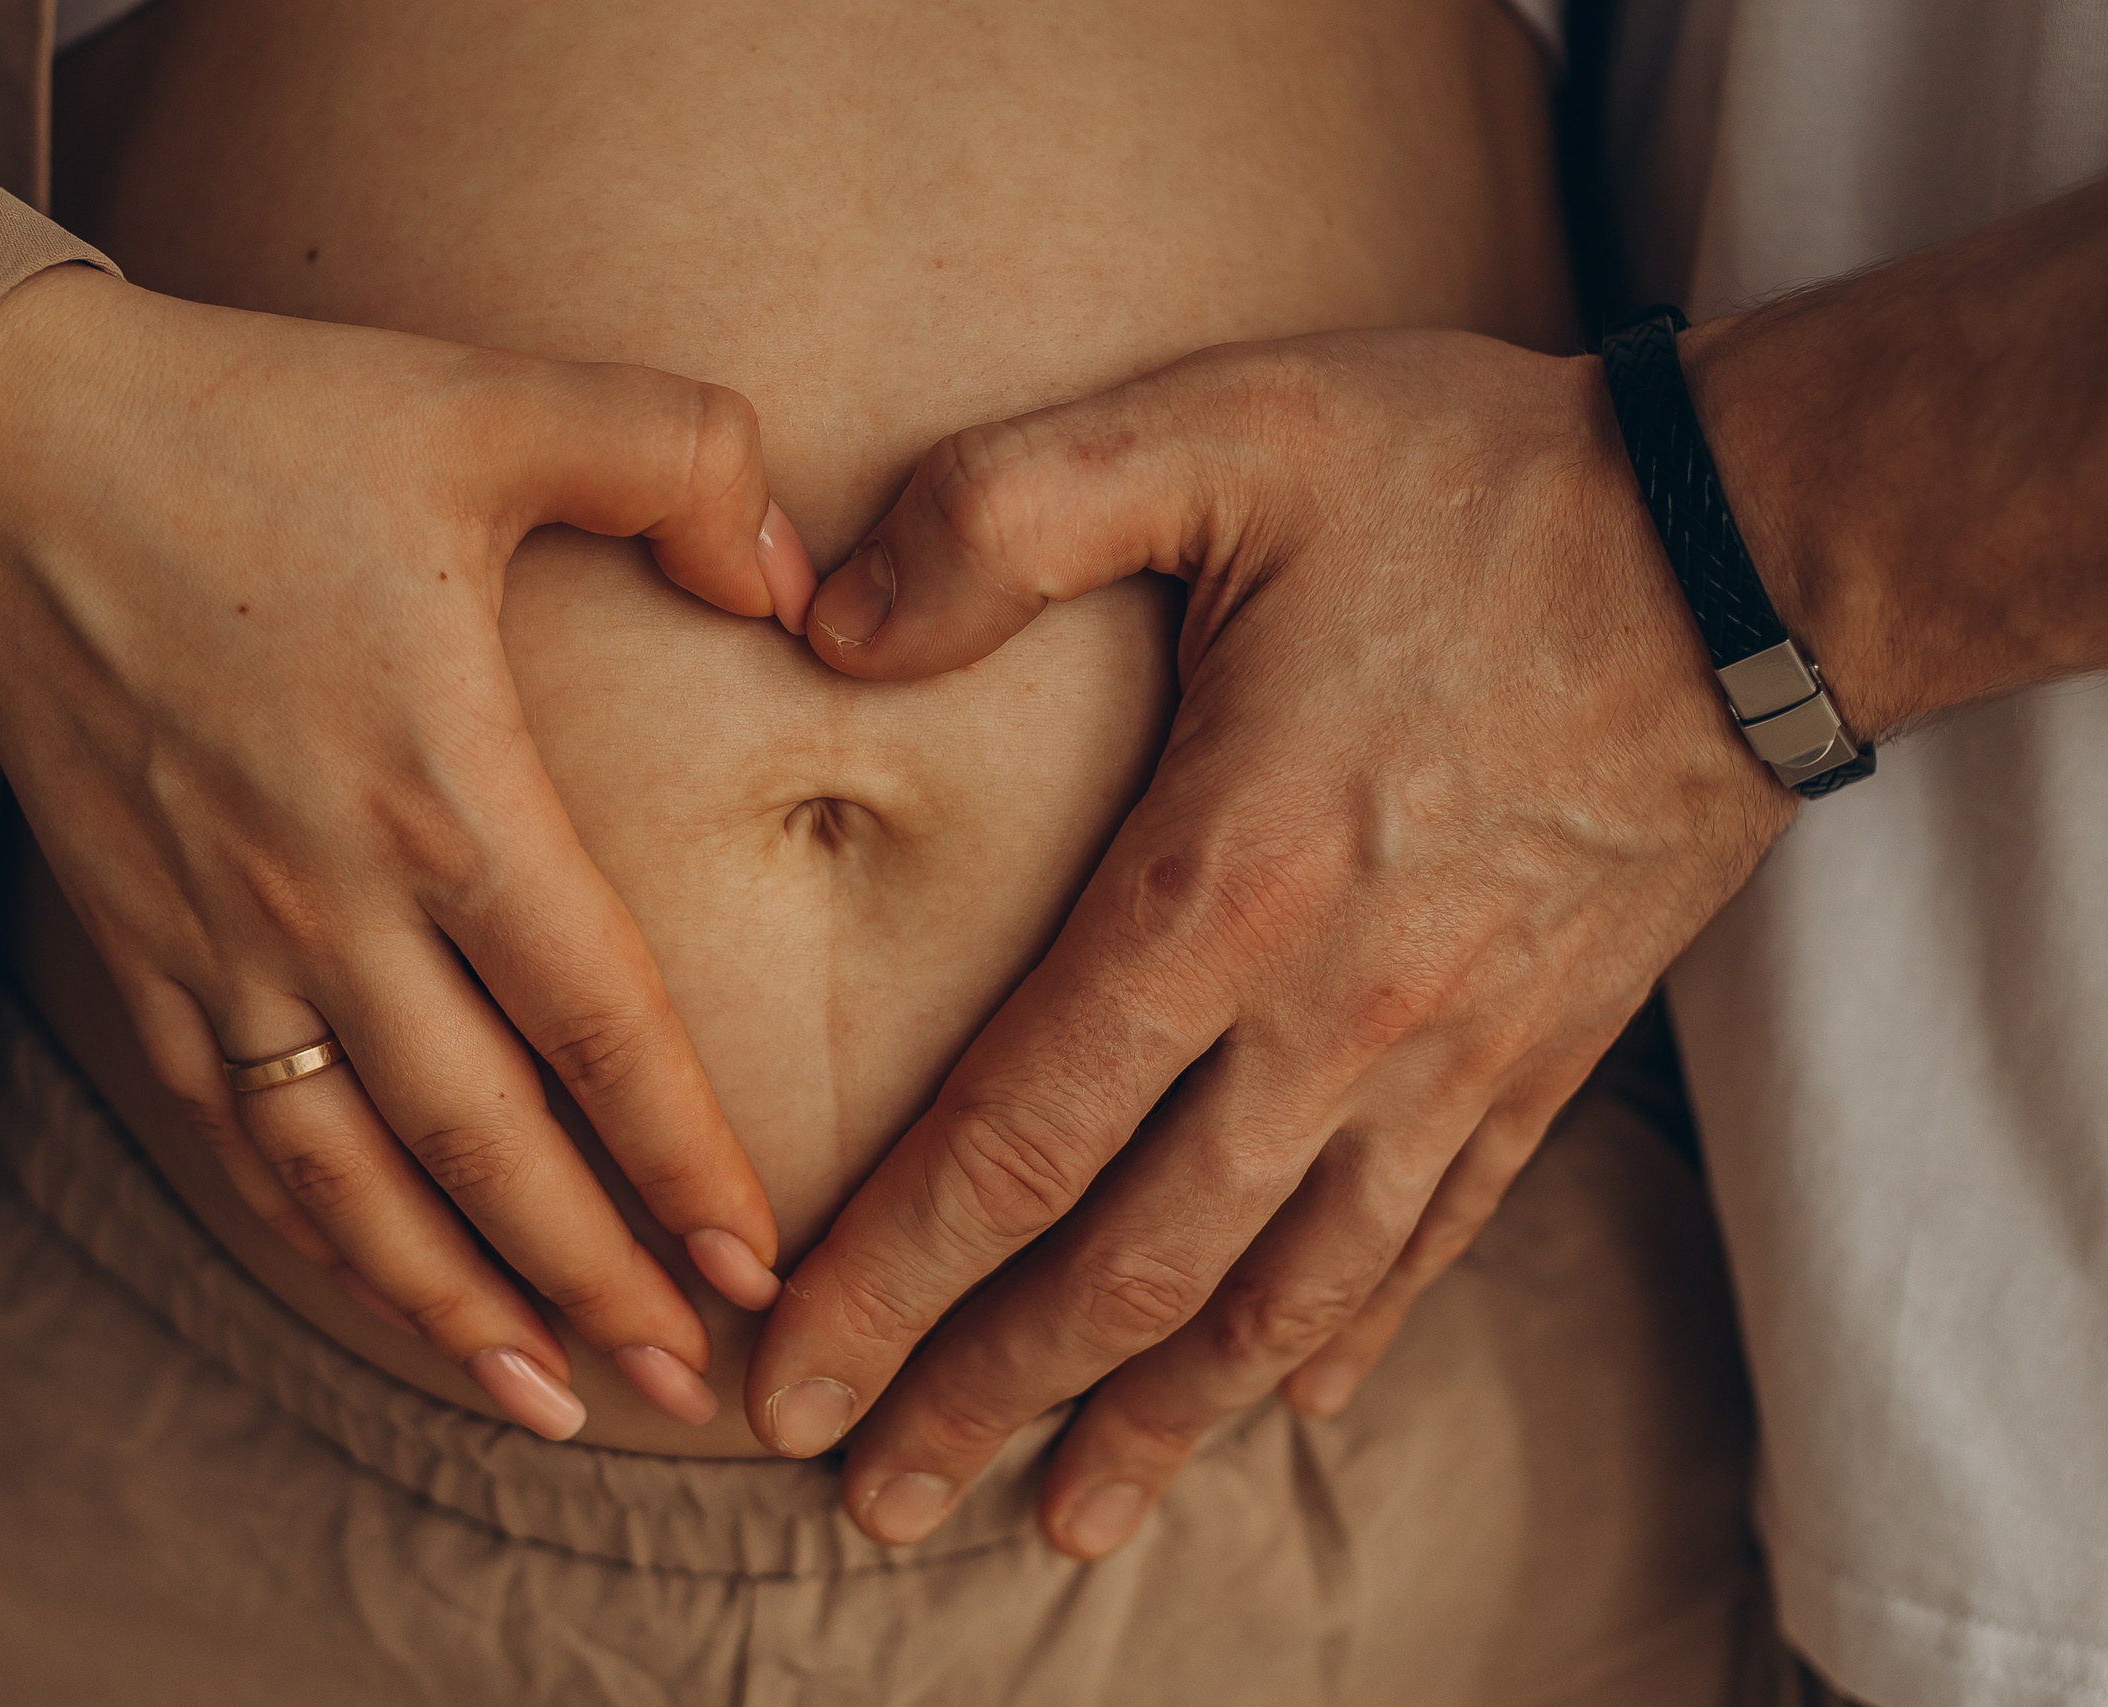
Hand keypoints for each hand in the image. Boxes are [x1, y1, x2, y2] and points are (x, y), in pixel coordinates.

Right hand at [0, 265, 812, 1437]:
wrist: (2, 448)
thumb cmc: (260, 424)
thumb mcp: (497, 401)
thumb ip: (687, 463)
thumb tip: (805, 587)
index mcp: (445, 790)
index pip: (598, 1025)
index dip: (684, 1159)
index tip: (758, 1265)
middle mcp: (332, 902)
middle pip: (486, 1148)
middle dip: (597, 1285)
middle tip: (690, 1388)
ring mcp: (223, 945)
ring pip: (352, 1184)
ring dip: (455, 1309)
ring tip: (550, 1405)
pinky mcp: (139, 952)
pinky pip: (238, 1140)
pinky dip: (316, 1237)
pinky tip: (377, 1291)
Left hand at [747, 330, 1795, 1546]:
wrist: (1755, 548)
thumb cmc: (1470, 486)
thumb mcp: (1220, 434)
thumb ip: (1002, 517)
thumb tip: (828, 625)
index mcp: (1219, 886)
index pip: (1010, 1138)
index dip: (886, 1280)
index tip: (786, 1386)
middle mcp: (1326, 1021)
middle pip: (1121, 1269)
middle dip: (981, 1398)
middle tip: (876, 1505)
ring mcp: (1443, 1064)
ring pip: (1273, 1300)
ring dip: (1156, 1424)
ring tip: (1065, 1523)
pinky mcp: (1537, 1063)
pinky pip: (1422, 1247)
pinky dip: (1339, 1341)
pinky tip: (1285, 1404)